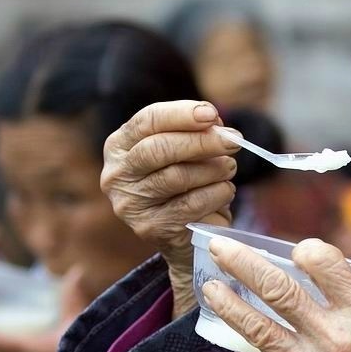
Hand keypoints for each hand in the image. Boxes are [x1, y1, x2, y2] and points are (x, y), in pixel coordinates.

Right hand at [101, 101, 239, 314]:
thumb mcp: (183, 154)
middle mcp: (117, 175)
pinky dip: (216, 194)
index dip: (181, 114)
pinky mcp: (151, 229)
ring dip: (213, 169)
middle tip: (233, 141)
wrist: (183, 237)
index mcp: (119, 146)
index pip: (147, 121)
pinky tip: (225, 191)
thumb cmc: (184, 185)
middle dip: (201, 141)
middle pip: (158, 149)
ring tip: (229, 168)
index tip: (212, 114)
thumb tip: (216, 125)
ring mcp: (130, 205)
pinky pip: (191, 205)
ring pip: (177, 177)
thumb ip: (194, 135)